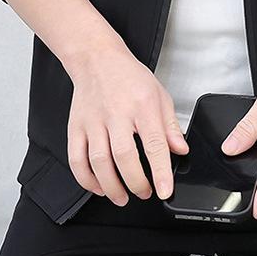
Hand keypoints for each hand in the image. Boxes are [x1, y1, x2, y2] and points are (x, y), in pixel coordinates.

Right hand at [65, 41, 188, 205]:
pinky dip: (87, 179)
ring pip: (99, 162)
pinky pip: (76, 159)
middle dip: (136, 183)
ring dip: (111, 186)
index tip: (165, 190)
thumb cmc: (129, 76)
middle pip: (124, 157)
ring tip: (123, 197)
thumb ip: (170, 125)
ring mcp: (93, 121)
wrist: (97, 58)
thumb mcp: (159, 94)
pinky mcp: (76, 127)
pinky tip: (99, 187)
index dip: (161, 172)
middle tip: (145, 193)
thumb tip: (180, 150)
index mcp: (142, 105)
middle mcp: (117, 113)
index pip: (154, 144)